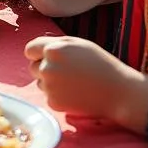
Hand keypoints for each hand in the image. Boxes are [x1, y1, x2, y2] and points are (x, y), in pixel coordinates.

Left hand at [25, 35, 147, 124]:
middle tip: (66, 71)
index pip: (29, 50)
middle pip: (32, 67)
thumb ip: (53, 43)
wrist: (117, 91)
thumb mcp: (76, 44)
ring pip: (40, 82)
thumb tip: (33, 50)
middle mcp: (47, 68)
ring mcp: (50, 87)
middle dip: (44, 68)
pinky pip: (48, 96)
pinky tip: (75, 93)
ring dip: (51, 82)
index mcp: (52, 50)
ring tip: (73, 82)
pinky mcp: (54, 103)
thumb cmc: (98, 63)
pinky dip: (58, 96)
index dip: (39, 53)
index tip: (49, 57)